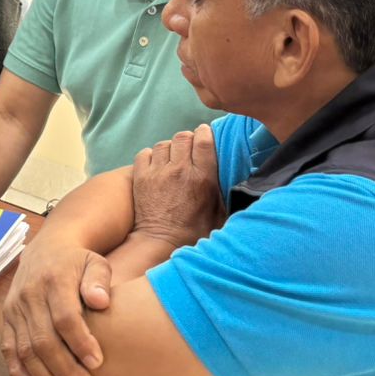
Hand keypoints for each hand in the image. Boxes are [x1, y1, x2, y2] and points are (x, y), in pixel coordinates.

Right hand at [0, 238, 109, 375]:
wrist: (46, 249)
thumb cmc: (77, 262)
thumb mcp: (95, 262)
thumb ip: (99, 280)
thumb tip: (100, 301)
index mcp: (54, 280)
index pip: (65, 317)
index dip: (80, 342)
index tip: (97, 362)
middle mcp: (29, 295)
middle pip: (43, 339)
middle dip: (64, 368)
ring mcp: (14, 308)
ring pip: (25, 349)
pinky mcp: (6, 318)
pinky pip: (8, 347)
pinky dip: (16, 370)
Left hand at [131, 124, 223, 252]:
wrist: (161, 242)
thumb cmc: (193, 231)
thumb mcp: (219, 212)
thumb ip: (223, 190)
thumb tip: (233, 177)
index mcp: (201, 177)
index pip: (203, 141)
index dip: (205, 133)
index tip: (205, 134)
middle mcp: (179, 170)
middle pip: (183, 137)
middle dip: (188, 139)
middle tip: (189, 149)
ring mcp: (158, 172)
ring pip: (164, 144)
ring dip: (170, 148)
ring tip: (173, 158)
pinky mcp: (141, 177)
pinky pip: (145, 153)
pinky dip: (151, 156)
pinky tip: (157, 165)